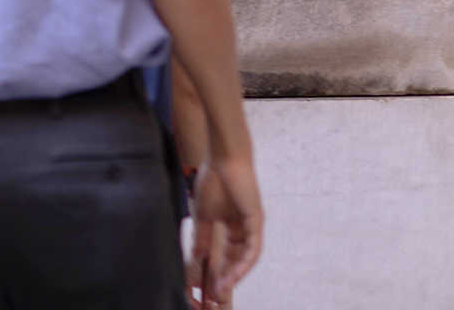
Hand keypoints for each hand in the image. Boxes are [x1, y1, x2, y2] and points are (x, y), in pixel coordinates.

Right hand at [186, 156, 262, 308]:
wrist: (223, 158)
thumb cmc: (213, 180)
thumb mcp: (203, 215)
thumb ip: (202, 237)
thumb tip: (197, 257)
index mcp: (231, 225)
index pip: (226, 254)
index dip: (217, 270)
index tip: (207, 286)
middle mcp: (244, 228)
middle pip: (236, 260)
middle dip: (226, 278)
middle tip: (215, 296)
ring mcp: (251, 226)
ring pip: (245, 259)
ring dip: (234, 276)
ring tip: (221, 290)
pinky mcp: (256, 222)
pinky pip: (252, 249)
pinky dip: (242, 264)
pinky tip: (233, 275)